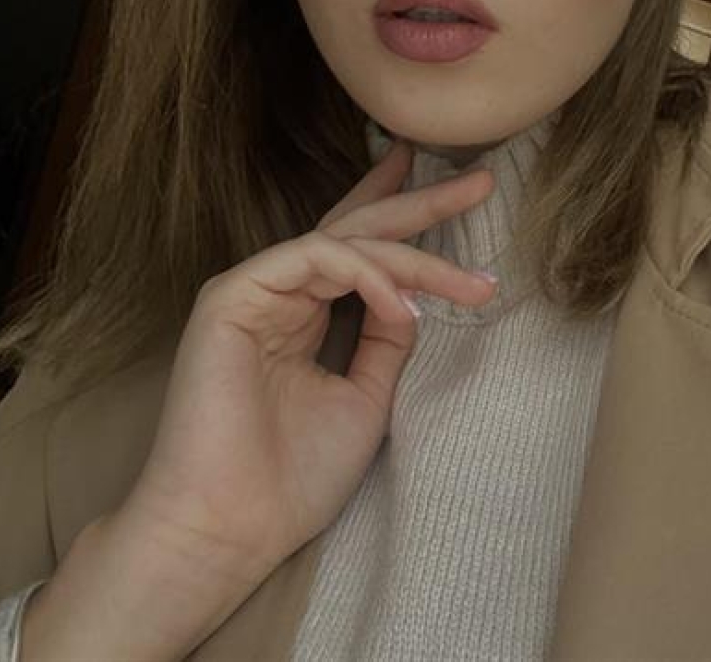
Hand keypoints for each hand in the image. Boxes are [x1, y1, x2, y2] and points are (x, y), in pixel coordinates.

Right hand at [118, 140, 495, 577]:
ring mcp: (255, 290)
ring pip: (347, 243)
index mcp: (305, 316)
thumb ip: (388, 338)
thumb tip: (417, 294)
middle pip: (357, 228)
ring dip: (413, 255)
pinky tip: (403, 304)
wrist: (231, 528)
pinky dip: (366, 274)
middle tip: (479, 181)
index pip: (360, 249)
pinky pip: (314, 260)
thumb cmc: (294, 477)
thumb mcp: (367, 396)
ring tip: (467, 281)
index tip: (464, 194)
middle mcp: (281, 294)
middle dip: (421, 202)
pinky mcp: (232, 295)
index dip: (405, 215)